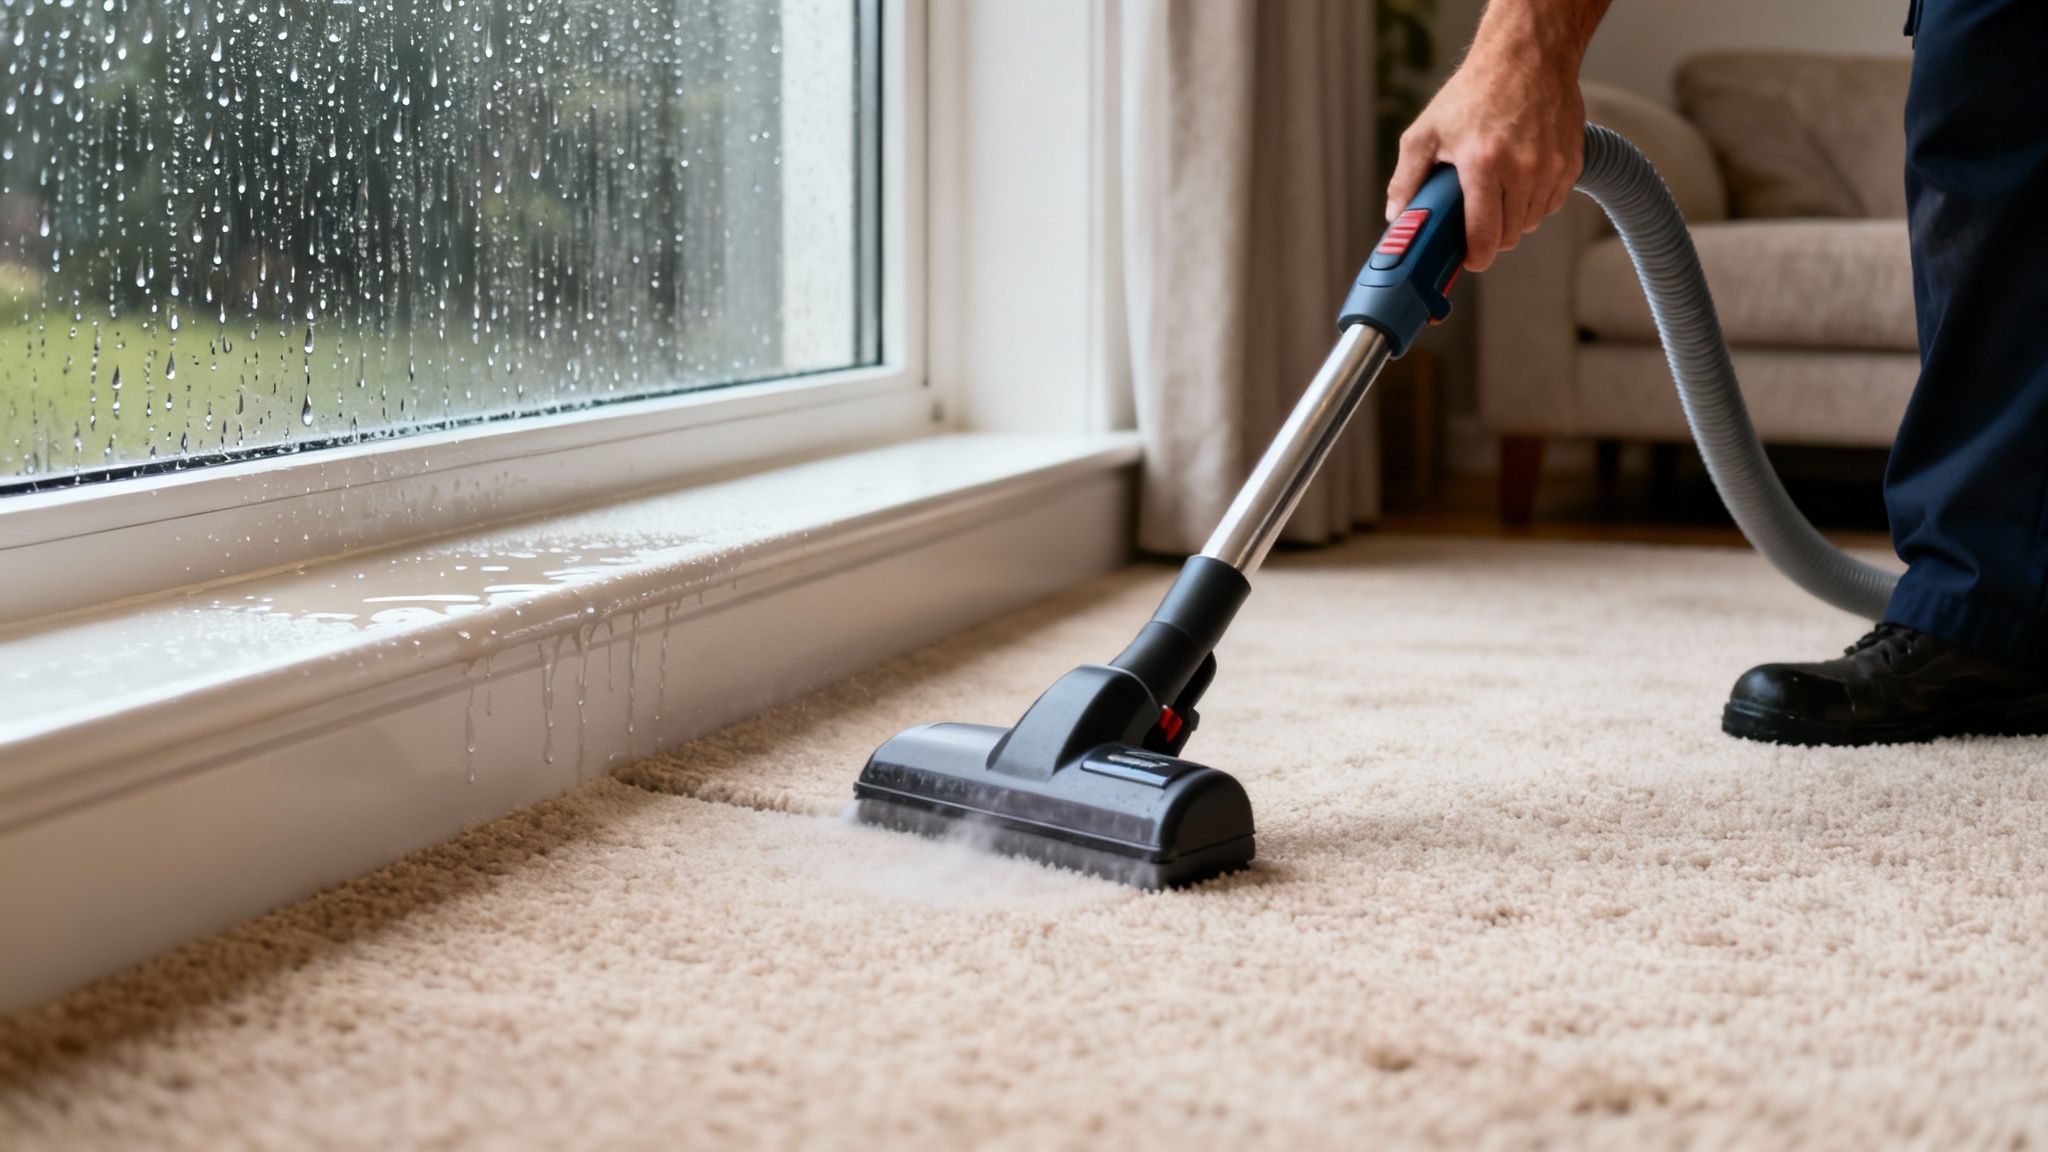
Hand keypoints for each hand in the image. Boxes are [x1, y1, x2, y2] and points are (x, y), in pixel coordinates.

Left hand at [1385, 25, 1589, 271]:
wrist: (1527, 55)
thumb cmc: (1475, 91)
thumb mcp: (1426, 130)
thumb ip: (1407, 178)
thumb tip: (1396, 215)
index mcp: (1483, 165)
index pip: (1484, 235)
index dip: (1475, 257)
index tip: (1469, 259)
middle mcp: (1522, 169)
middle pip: (1509, 234)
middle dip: (1491, 235)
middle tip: (1478, 220)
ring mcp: (1551, 166)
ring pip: (1532, 221)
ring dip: (1514, 217)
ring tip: (1498, 192)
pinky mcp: (1571, 161)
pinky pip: (1553, 202)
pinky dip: (1536, 200)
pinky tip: (1521, 179)